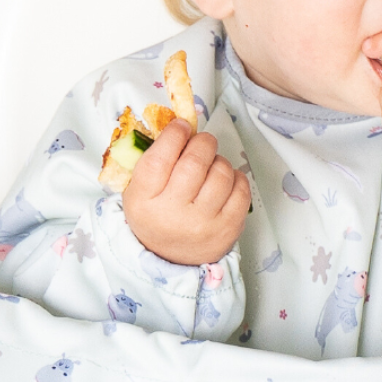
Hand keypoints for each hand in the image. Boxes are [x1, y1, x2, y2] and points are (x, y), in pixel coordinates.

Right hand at [120, 120, 250, 265]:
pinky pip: (241, 189)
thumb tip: (182, 123)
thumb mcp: (140, 189)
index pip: (160, 158)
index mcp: (144, 201)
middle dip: (202, 143)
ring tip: (210, 167)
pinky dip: (235, 178)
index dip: (174, 135)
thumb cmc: (156, 214)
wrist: (170, 258)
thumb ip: (154, 157)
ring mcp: (204, 224)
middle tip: (202, 143)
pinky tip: (224, 182)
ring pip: (221, 172)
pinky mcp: (229, 229)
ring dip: (218, 161)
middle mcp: (173, 215)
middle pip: (195, 162)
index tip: (182, 127)